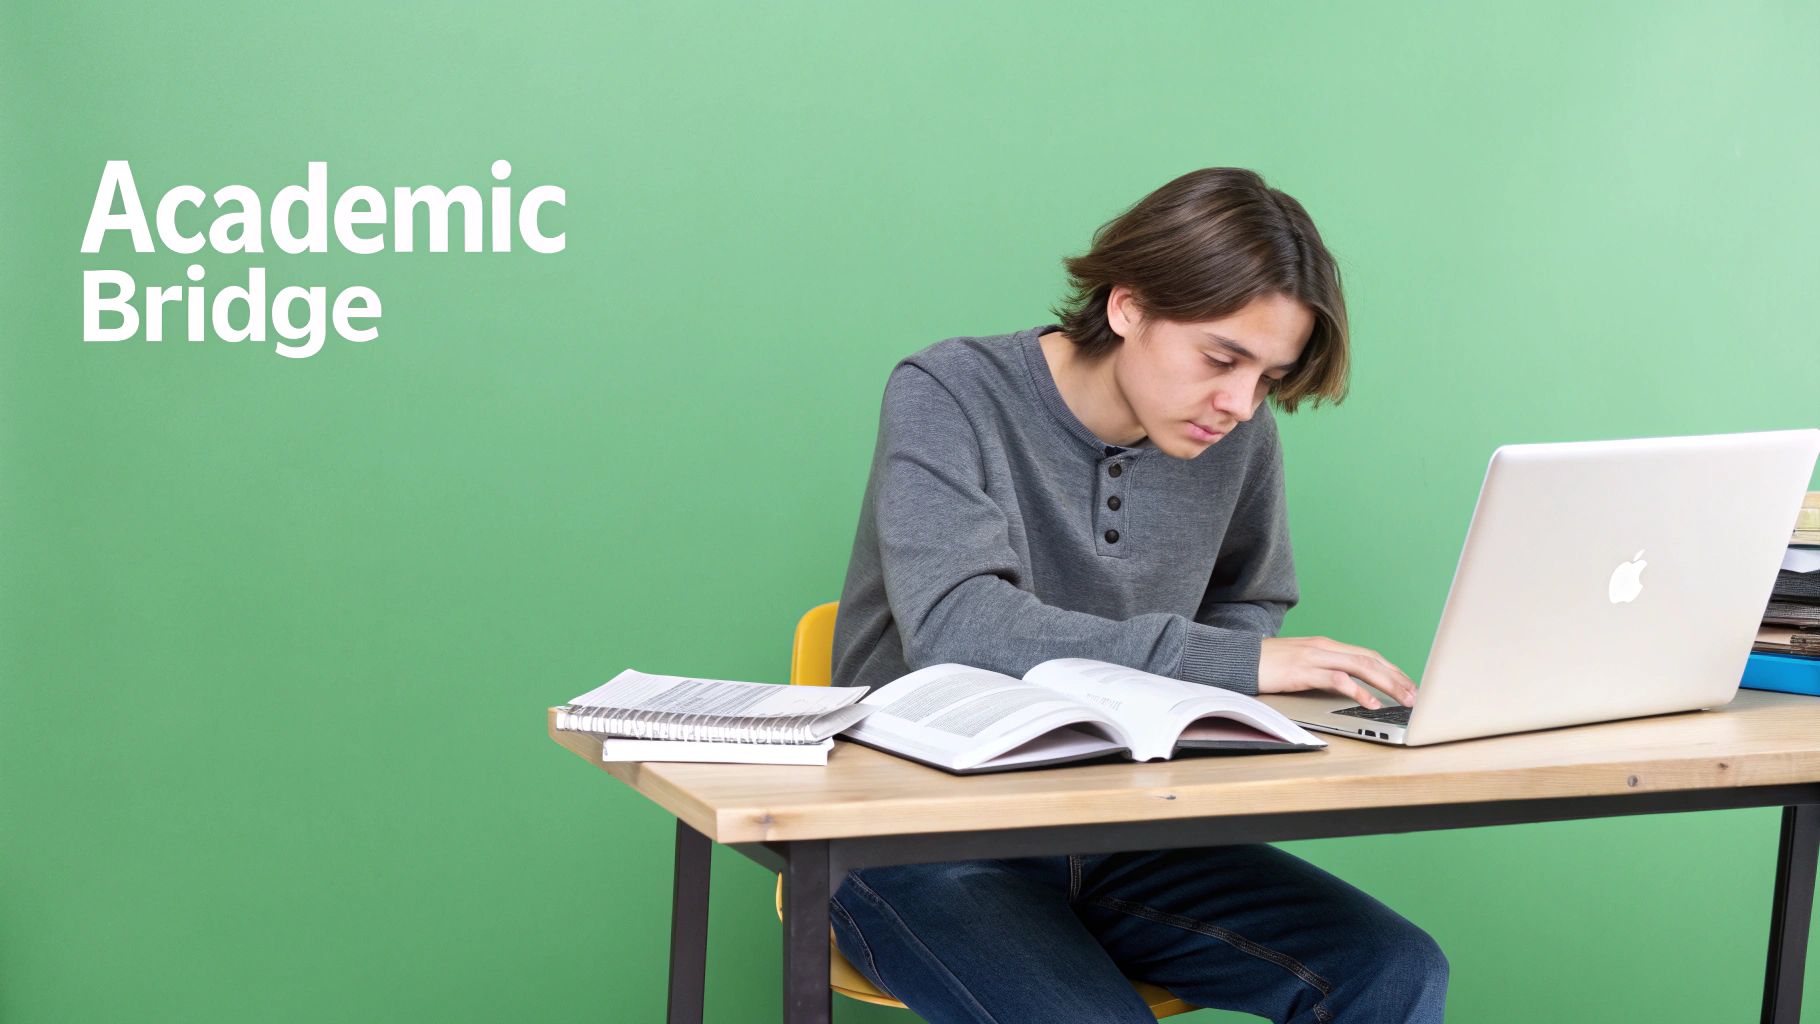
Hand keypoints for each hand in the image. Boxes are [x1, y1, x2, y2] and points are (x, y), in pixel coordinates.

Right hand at [1258, 636, 1418, 708]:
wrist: (1237, 659)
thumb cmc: (1266, 665)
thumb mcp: (1301, 665)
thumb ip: (1323, 672)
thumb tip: (1346, 688)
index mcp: (1326, 646)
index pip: (1368, 656)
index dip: (1392, 670)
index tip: (1409, 685)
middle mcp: (1324, 648)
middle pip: (1371, 660)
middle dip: (1397, 678)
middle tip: (1416, 695)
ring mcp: (1314, 657)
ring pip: (1361, 667)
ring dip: (1387, 684)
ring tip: (1403, 699)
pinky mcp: (1303, 670)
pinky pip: (1337, 680)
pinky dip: (1357, 691)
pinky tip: (1370, 703)